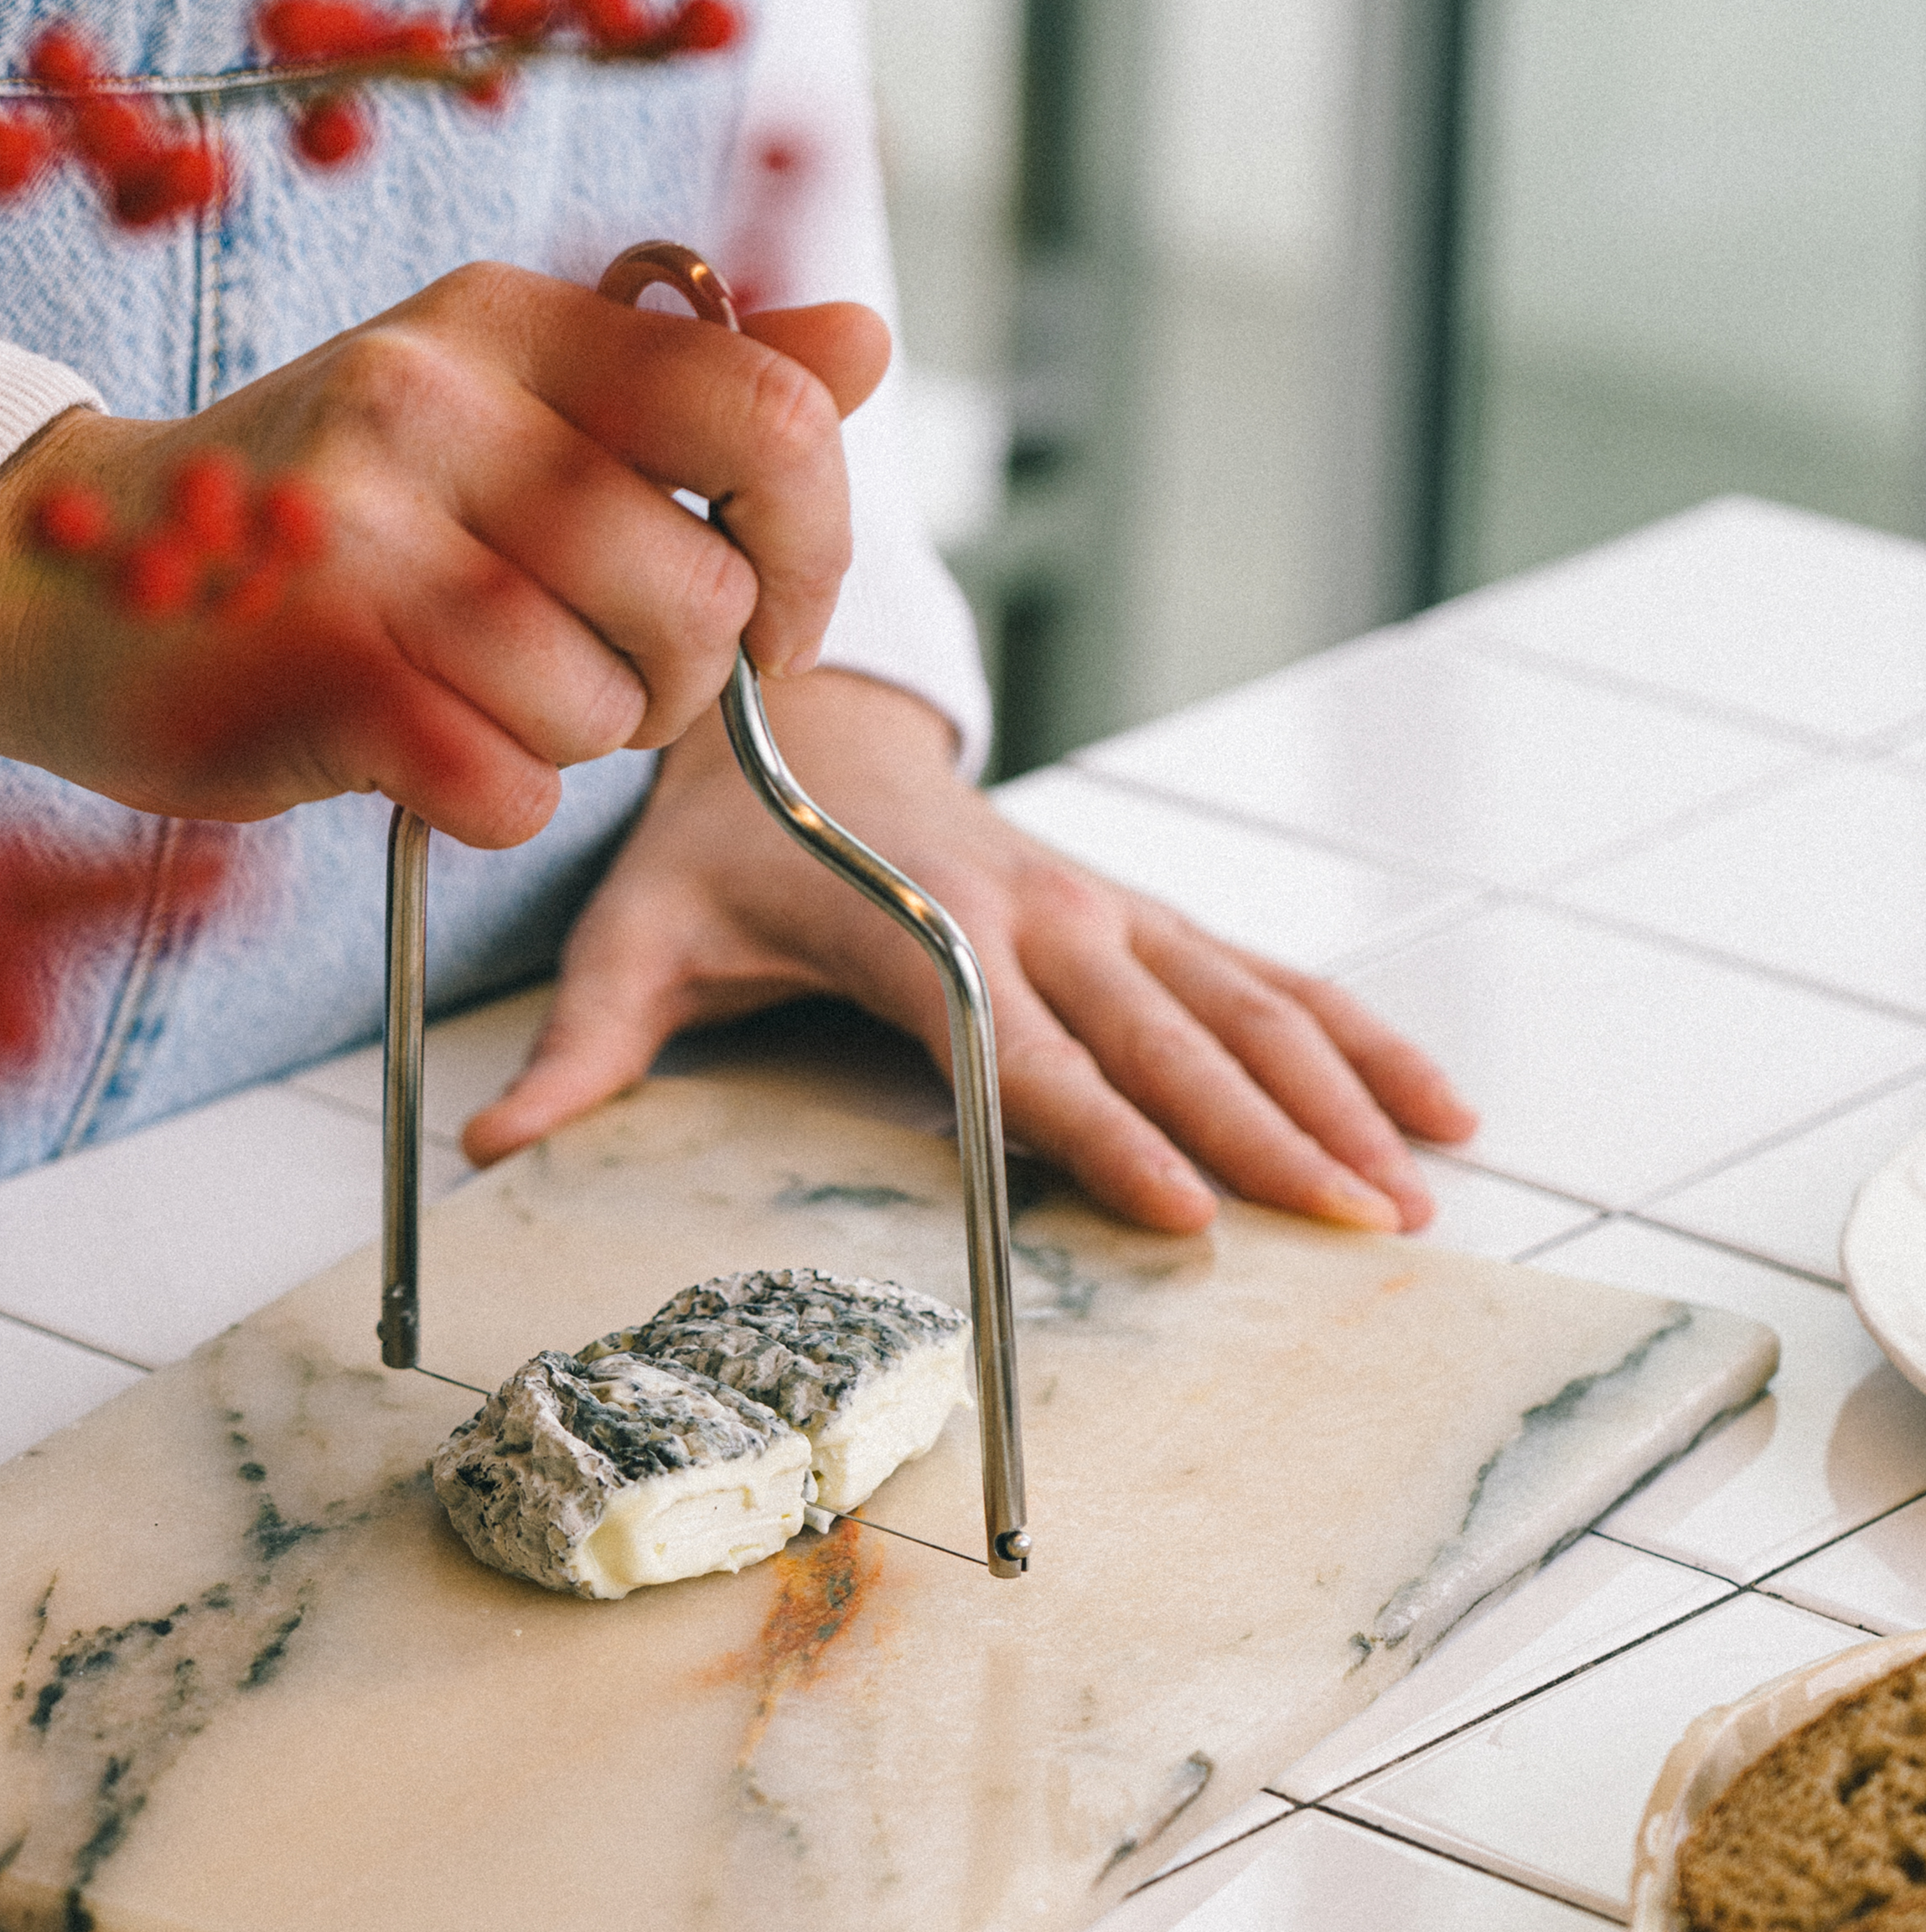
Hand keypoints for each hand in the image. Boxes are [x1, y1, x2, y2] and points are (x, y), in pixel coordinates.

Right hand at [0, 263, 888, 847]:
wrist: (63, 578)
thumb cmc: (320, 515)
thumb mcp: (499, 404)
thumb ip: (686, 386)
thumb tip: (864, 344)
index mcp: (506, 322)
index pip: (767, 413)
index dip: (812, 544)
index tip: (769, 609)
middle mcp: (434, 402)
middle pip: (707, 597)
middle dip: (681, 679)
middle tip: (584, 667)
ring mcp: (365, 537)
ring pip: (610, 708)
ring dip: (575, 744)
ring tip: (477, 693)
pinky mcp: (316, 673)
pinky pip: (511, 791)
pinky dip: (494, 802)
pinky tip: (420, 750)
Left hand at [464, 671, 1476, 1232]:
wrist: (802, 707)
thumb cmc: (716, 836)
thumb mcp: (629, 930)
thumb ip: (581, 1041)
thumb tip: (495, 1140)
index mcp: (923, 933)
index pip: (1027, 1053)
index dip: (1106, 1133)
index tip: (1187, 1213)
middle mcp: (1036, 915)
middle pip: (1168, 1037)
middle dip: (1269, 1134)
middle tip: (1359, 1224)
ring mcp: (1103, 905)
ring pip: (1244, 1001)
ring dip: (1340, 1092)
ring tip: (1425, 1182)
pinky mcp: (1135, 907)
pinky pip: (1265, 967)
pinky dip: (1357, 1030)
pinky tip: (1436, 1098)